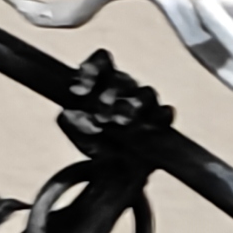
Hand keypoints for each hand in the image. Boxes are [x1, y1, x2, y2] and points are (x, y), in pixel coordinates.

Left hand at [58, 49, 172, 163]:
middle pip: (122, 79)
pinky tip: (148, 128)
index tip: (77, 91)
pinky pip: (165, 114)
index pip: (101, 63)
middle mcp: (126, 89)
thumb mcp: (79, 134)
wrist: (118, 170)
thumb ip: (71, 122)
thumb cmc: (97, 142)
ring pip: (145, 94)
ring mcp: (146, 103)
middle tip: (100, 113)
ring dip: (132, 106)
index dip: (90, 71)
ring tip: (121, 122)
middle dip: (110, 94)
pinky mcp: (161, 121)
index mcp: (104, 83)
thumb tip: (67, 114)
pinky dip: (158, 118)